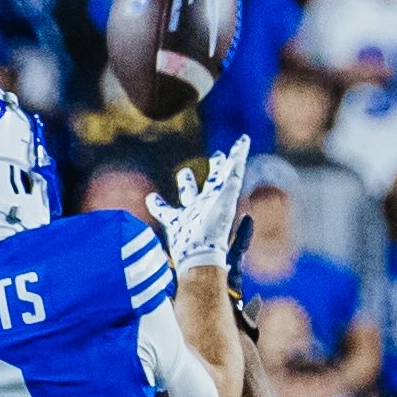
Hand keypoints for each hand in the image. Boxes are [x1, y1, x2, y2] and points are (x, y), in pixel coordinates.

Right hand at [151, 139, 250, 270]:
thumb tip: (240, 153)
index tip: (244, 140)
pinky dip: (157, 205)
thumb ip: (231, 176)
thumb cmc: (212, 230)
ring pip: (189, 193)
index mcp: (222, 195)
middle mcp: (208, 203)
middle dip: (216, 166)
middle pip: (214, 180)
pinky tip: (151, 198)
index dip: (238, 154)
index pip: (232, 170)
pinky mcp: (176, 225)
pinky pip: (165, 212)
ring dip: (186, 183)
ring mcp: (192, 213)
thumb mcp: (225, 199)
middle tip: (218, 155)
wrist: (198, 256)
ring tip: (184, 174)